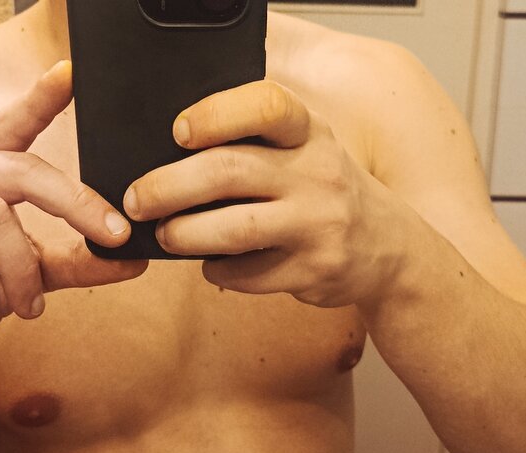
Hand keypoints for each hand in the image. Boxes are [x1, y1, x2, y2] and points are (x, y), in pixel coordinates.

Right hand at [0, 61, 147, 378]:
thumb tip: (132, 258)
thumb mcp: (23, 280)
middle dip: (74, 204)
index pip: (10, 129)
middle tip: (113, 237)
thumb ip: (71, 264)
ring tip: (28, 306)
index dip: (38, 101)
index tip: (70, 75)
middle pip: (18, 170)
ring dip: (19, 269)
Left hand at [122, 80, 402, 308]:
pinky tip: (210, 265)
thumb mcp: (304, 150)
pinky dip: (219, 271)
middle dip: (169, 186)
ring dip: (186, 234)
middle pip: (230, 171)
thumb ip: (254, 144)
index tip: (177, 131)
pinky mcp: (314, 269)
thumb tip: (168, 158)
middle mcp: (318, 172)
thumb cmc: (324, 192)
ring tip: (164, 235)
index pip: (265, 105)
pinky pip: (250, 274)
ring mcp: (318, 223)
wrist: (388, 248)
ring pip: (236, 228)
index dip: (215, 115)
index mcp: (309, 132)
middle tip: (137, 199)